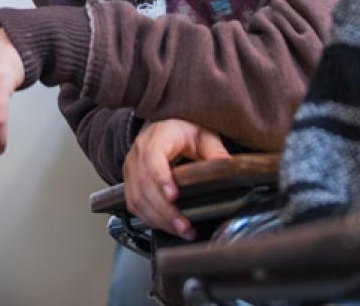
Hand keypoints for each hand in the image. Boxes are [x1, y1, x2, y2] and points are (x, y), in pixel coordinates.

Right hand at [122, 118, 229, 238]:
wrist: (165, 127)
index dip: (160, 177)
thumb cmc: (184, 131)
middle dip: (164, 209)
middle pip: (144, 183)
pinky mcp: (130, 182)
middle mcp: (138, 152)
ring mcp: (131, 168)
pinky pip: (134, 204)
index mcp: (157, 137)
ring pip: (137, 197)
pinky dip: (149, 219)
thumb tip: (228, 168)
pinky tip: (167, 227)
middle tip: (185, 226)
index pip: (152, 156)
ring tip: (182, 232)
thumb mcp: (204, 135)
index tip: (173, 195)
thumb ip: (215, 150)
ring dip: (158, 219)